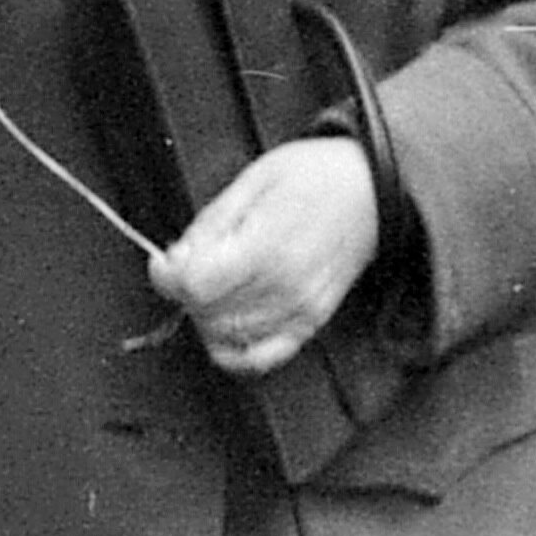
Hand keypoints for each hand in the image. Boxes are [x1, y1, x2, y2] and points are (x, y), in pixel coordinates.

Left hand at [152, 137, 381, 377]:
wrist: (370, 190)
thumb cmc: (316, 177)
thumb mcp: (253, 180)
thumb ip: (210, 224)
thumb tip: (175, 259)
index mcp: (266, 247)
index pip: (195, 285)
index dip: (167, 275)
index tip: (165, 262)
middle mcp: (283, 287)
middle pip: (205, 313)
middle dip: (186, 290)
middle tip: (194, 264)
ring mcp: (298, 310)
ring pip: (225, 338)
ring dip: (206, 315)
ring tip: (216, 285)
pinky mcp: (310, 323)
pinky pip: (260, 358)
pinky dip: (234, 351)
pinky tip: (227, 325)